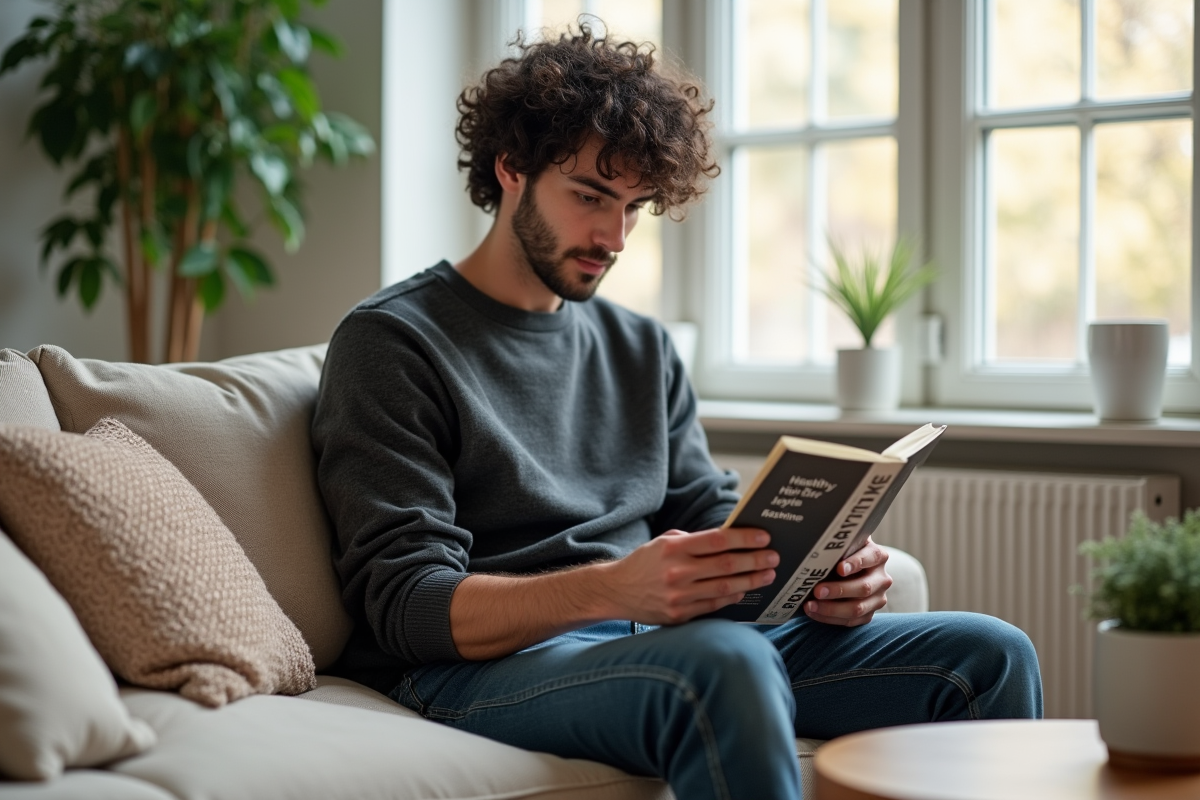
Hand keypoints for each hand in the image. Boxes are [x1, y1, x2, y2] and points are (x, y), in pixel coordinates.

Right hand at [595, 527, 778, 624]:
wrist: (616, 591)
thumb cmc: (645, 562)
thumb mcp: (664, 542)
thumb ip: (694, 541)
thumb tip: (729, 539)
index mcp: (674, 549)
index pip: (718, 541)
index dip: (744, 538)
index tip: (764, 537)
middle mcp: (677, 572)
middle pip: (726, 565)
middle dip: (755, 560)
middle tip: (774, 557)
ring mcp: (678, 596)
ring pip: (724, 587)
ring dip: (751, 581)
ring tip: (767, 574)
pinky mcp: (679, 615)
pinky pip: (713, 605)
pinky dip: (732, 596)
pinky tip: (744, 590)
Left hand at [804, 538, 890, 626]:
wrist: (847, 570)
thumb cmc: (840, 555)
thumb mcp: (843, 546)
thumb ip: (837, 544)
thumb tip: (816, 544)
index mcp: (877, 556)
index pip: (871, 557)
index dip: (856, 563)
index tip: (839, 568)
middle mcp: (882, 578)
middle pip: (864, 587)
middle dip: (839, 590)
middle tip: (817, 590)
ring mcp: (877, 598)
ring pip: (857, 608)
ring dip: (831, 609)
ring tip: (810, 605)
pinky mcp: (869, 614)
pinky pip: (850, 621)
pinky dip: (830, 618)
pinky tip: (814, 612)